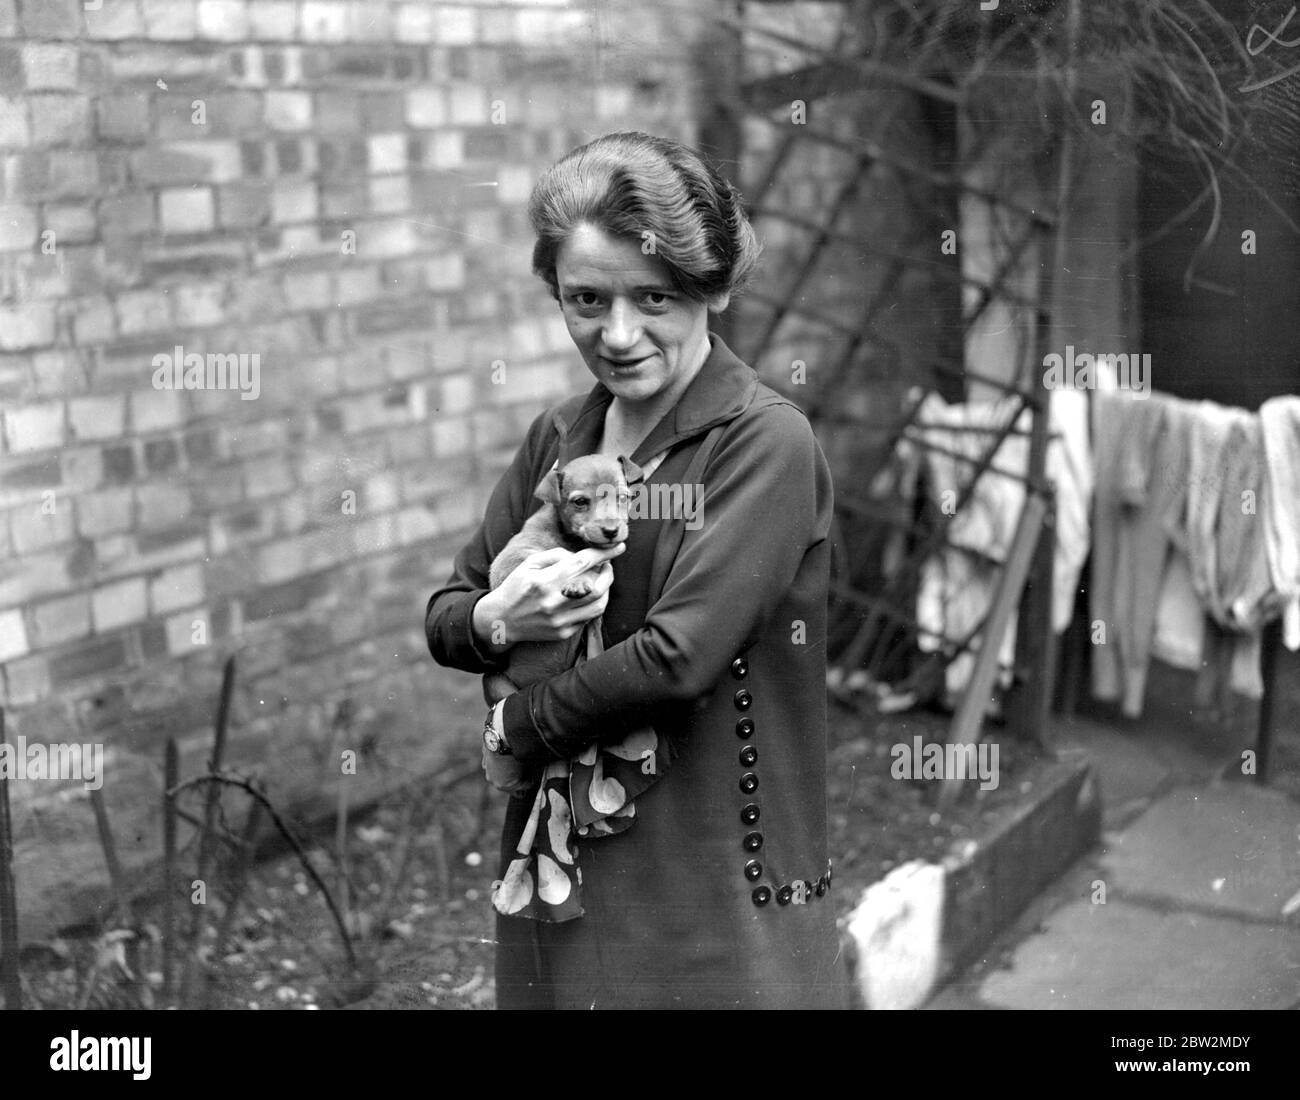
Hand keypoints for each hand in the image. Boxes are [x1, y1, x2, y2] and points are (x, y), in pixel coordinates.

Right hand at [473, 544, 623, 647]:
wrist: (500, 621)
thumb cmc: (515, 588)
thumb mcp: (528, 564)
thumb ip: (555, 555)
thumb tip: (580, 557)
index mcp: (544, 581)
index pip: (582, 563)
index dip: (604, 553)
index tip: (618, 547)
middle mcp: (554, 602)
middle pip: (597, 586)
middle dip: (608, 573)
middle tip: (607, 565)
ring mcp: (560, 620)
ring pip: (599, 605)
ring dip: (606, 590)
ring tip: (602, 581)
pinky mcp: (563, 633)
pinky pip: (589, 618)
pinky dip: (595, 605)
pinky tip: (589, 597)